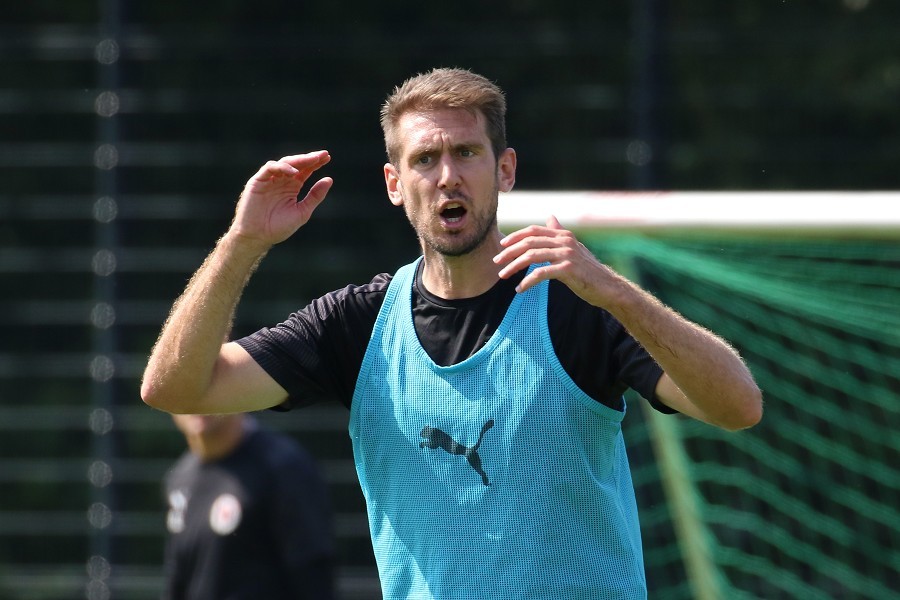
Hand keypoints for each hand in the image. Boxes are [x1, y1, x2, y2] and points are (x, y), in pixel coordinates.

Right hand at [230, 151, 333, 246]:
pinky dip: (282, 167)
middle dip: (310, 158)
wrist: (258, 237)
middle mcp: (281, 181)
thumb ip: (315, 196)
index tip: (328, 157)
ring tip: (312, 160)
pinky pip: (269, 168)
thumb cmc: (278, 227)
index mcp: (292, 187)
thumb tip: (329, 179)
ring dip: (298, 160)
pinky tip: (294, 172)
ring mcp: (269, 180)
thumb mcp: (302, 211)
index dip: (316, 163)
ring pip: (284, 163)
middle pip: (297, 164)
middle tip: (323, 155)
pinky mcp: (257, 181)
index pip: (305, 170)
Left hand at [494, 215, 622, 307]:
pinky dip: (527, 281)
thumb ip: (559, 233)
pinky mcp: (568, 270)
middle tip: (496, 261)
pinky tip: (519, 289)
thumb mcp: (573, 248)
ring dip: (514, 266)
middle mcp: (565, 241)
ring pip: (532, 256)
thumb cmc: (588, 270)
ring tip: (502, 275)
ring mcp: (567, 254)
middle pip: (529, 242)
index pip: (534, 230)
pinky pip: (541, 274)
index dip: (515, 236)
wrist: (608, 287)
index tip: (502, 245)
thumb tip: (551, 217)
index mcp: (564, 235)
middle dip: (510, 252)